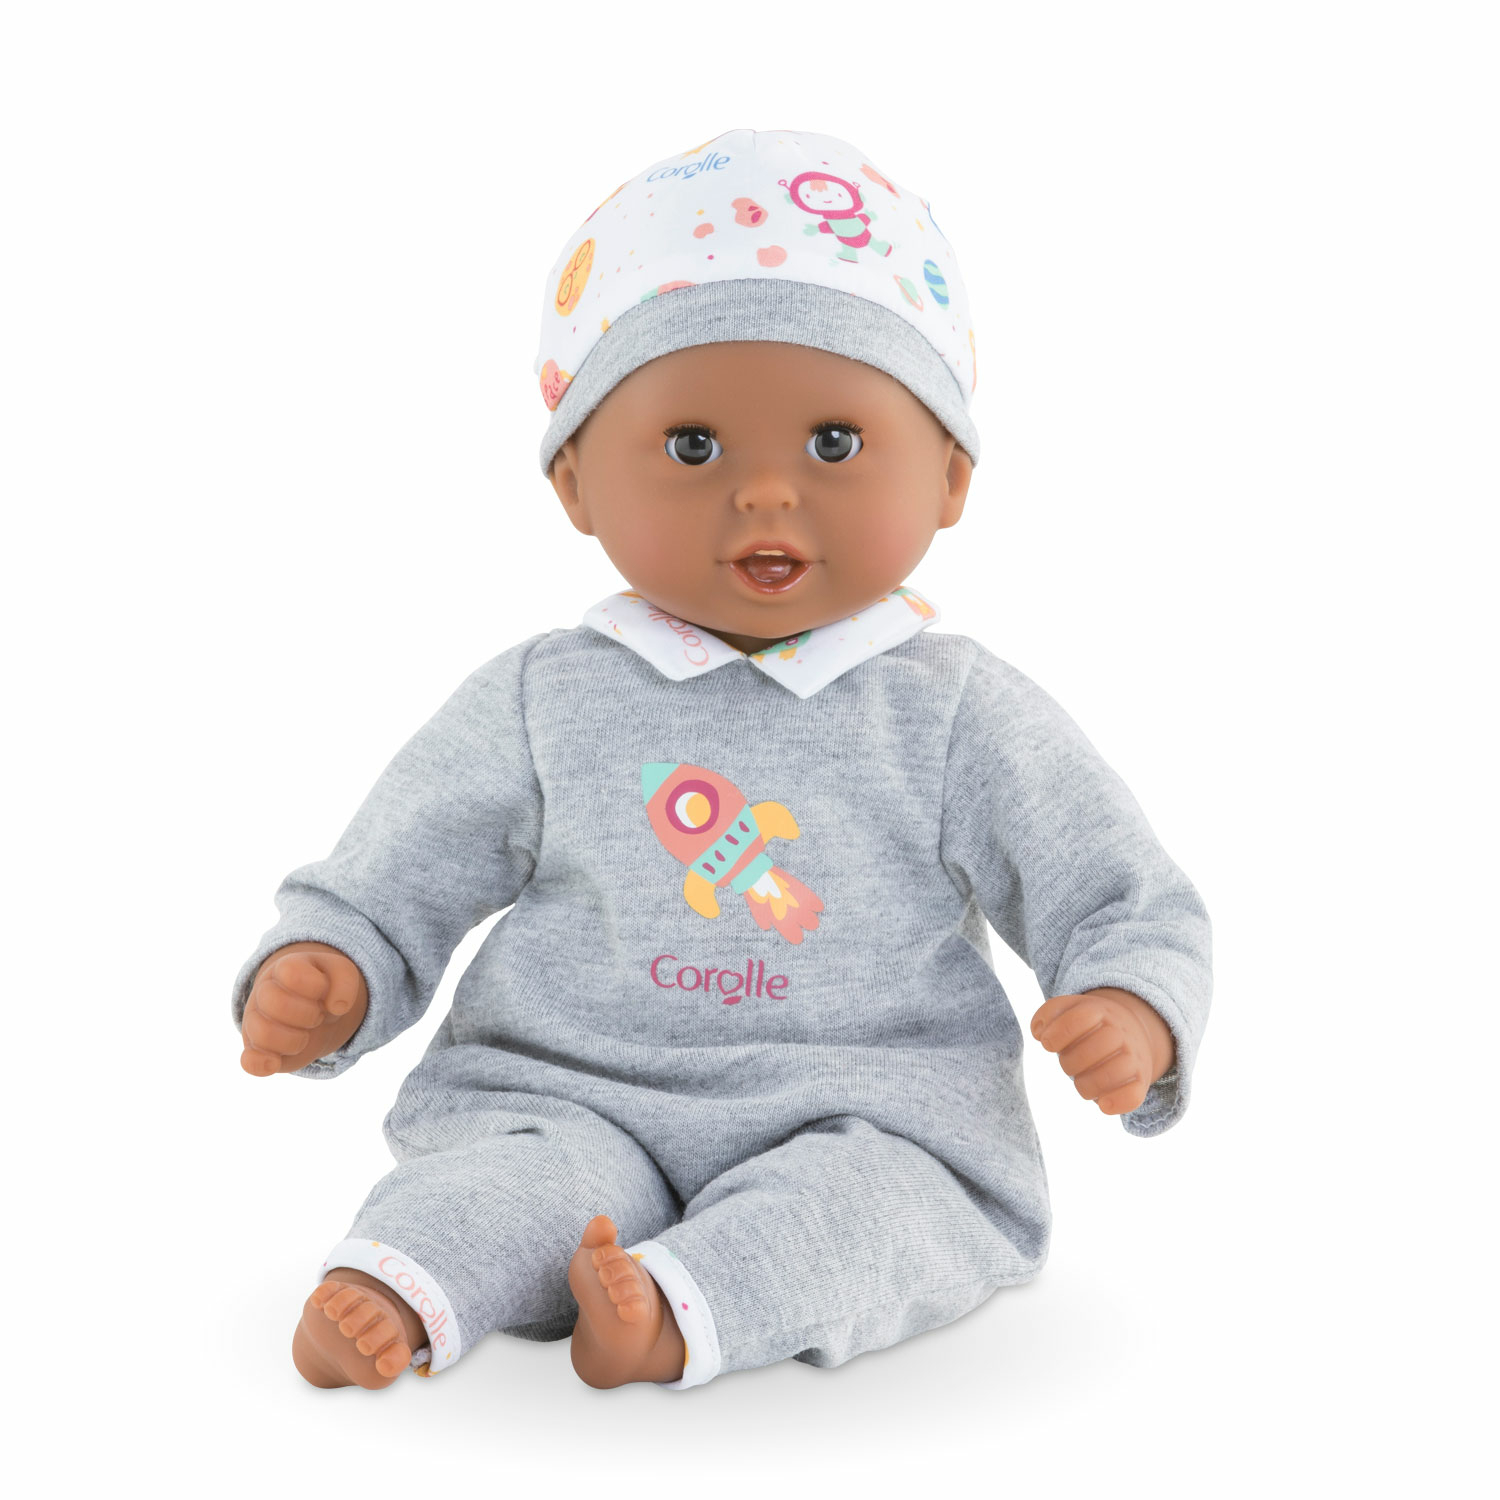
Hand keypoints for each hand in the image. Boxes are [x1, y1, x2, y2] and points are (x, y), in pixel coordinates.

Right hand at [239, 942, 367, 1076]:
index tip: (323, 989)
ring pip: (263, 1034)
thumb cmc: (326, 988)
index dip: (315, 986)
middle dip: (308, 1014)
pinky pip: (249, 1061)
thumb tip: (337, 1006)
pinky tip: (275, 1063)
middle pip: (276, 1004)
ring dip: (295, 1040)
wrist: (313, 1008)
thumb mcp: (343, 975)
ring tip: (305, 1036)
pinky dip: (261, 1064)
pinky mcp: (258, 1050)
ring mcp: (257, 1022)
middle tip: (317, 1016)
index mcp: (285, 968)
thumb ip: (345, 983)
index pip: (292, 973)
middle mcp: (265, 993)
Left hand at [1030, 987, 1174, 1115]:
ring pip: (1114, 1073)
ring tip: (1081, 1083)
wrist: (1132, 1032)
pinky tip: (1102, 1103)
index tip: (1047, 1044)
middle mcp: (1119, 1032)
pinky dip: (1115, 1102)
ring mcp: (1133, 1056)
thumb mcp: (1069, 1009)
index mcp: (1098, 1011)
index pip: (1080, 1018)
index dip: (1058, 1033)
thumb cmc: (1089, 1026)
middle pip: (1094, 1048)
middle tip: (1068, 1066)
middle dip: (1070, 1063)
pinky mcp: (1141, 1081)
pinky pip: (1132, 1095)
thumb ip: (1047, 1015)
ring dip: (1087, 1085)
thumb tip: (1039, 1032)